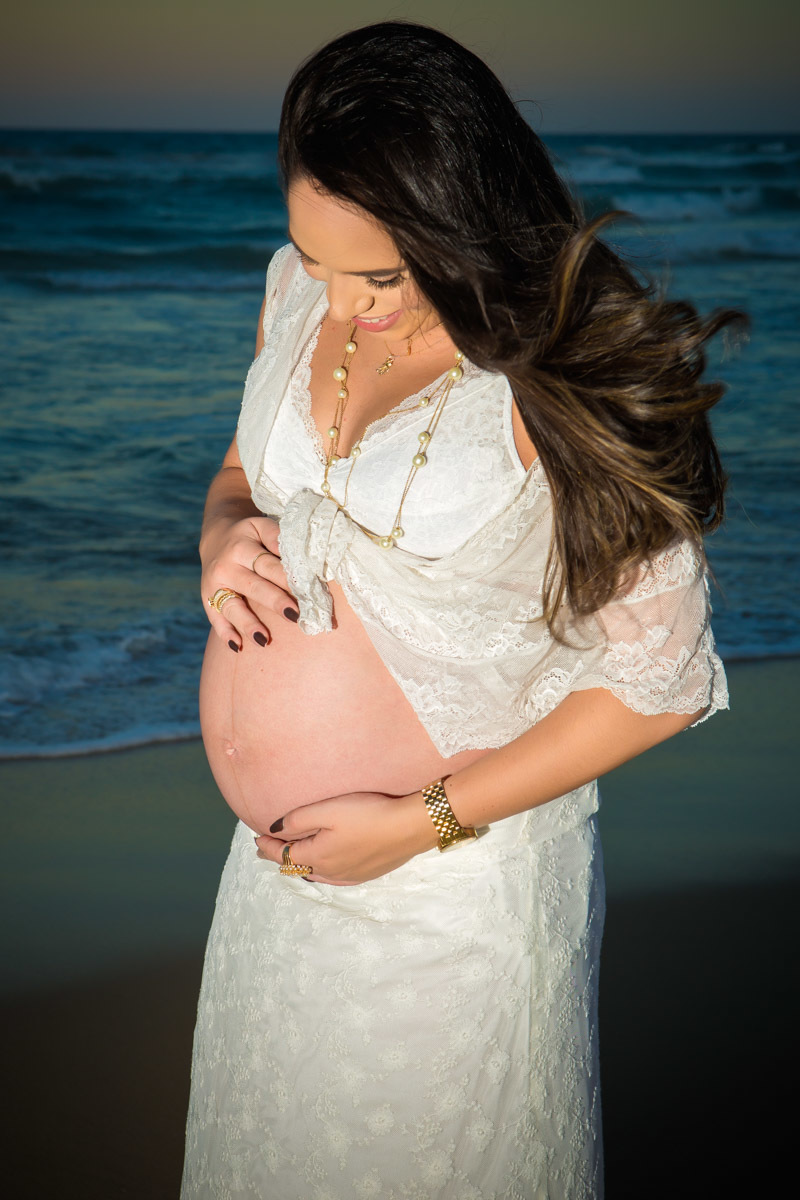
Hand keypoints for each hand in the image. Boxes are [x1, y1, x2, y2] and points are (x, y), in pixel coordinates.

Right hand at [200, 513, 298, 650]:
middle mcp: (227, 567)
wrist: (216, 537)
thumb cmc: (249, 536)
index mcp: (242, 547)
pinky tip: (238, 646)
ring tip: (264, 640)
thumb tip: (297, 557)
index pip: (268, 565)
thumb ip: (276, 538)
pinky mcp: (207, 599)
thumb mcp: (261, 526)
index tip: (306, 591)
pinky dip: (225, 633)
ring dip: (248, 624)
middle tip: (294, 615)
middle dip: (274, 601)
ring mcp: (215, 585)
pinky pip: (215, 618)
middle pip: (253, 587)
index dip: (287, 578)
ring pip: (232, 607)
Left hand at [253, 790, 437, 885]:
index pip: (283, 854)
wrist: (410, 827)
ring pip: (316, 874)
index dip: (267, 846)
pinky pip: (334, 877)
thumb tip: (273, 829)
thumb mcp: (327, 810)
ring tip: (292, 855)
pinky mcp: (367, 874)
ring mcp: (350, 876)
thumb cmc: (368, 813)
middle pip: (297, 867)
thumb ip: (297, 820)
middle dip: (280, 856)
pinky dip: (321, 871)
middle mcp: (330, 872)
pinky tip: (325, 866)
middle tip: (268, 847)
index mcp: (317, 856)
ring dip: (301, 864)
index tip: (256, 838)